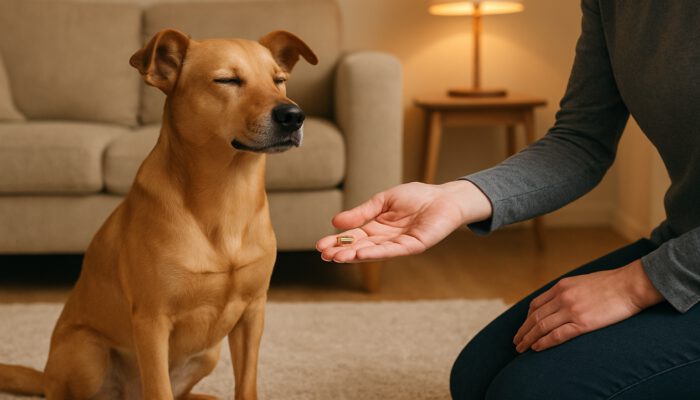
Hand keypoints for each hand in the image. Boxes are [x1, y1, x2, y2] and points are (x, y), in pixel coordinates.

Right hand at [315, 180, 491, 262]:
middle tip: (324, 255)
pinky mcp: (413, 245)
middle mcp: (385, 239)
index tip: (320, 246)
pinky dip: (376, 253)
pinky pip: (392, 251)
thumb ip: (361, 213)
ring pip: (373, 252)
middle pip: (359, 247)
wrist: (444, 197)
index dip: (336, 241)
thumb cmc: (416, 197)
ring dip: (355, 255)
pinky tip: (361, 254)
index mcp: (376, 228)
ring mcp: (398, 244)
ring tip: (337, 258)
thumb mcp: (382, 201)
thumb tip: (334, 222)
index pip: (353, 237)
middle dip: (341, 251)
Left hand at [513, 259, 663, 351]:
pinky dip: (544, 342)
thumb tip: (560, 301)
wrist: (631, 284)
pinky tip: (537, 348)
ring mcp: (571, 310)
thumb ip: (568, 291)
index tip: (524, 327)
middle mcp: (562, 297)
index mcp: (561, 286)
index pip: (536, 304)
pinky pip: (557, 335)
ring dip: (529, 339)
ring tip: (522, 348)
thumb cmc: (611, 283)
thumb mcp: (582, 281)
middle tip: (516, 342)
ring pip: (542, 327)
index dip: (526, 318)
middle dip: (523, 331)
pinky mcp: (583, 323)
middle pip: (535, 317)